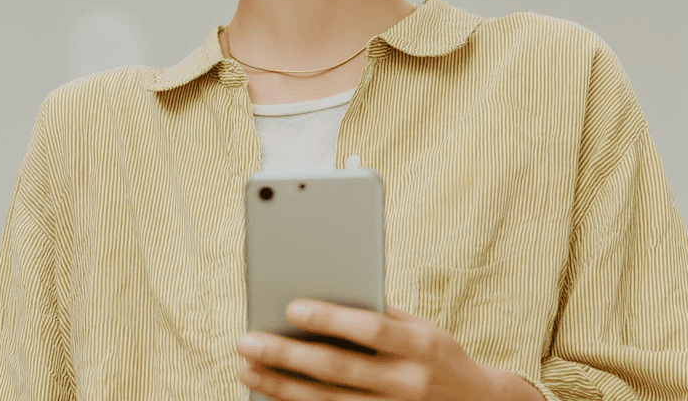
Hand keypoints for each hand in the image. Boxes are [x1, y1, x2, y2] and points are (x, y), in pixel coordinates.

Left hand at [236, 299, 511, 399]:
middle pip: (338, 370)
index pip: (370, 330)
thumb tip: (332, 296)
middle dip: (288, 355)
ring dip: (281, 387)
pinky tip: (273, 396)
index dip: (331, 319)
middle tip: (248, 341)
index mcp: (420, 346)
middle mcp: (406, 383)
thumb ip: (383, 315)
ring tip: (247, 370)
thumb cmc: (439, 357)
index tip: (291, 307)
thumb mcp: (423, 329)